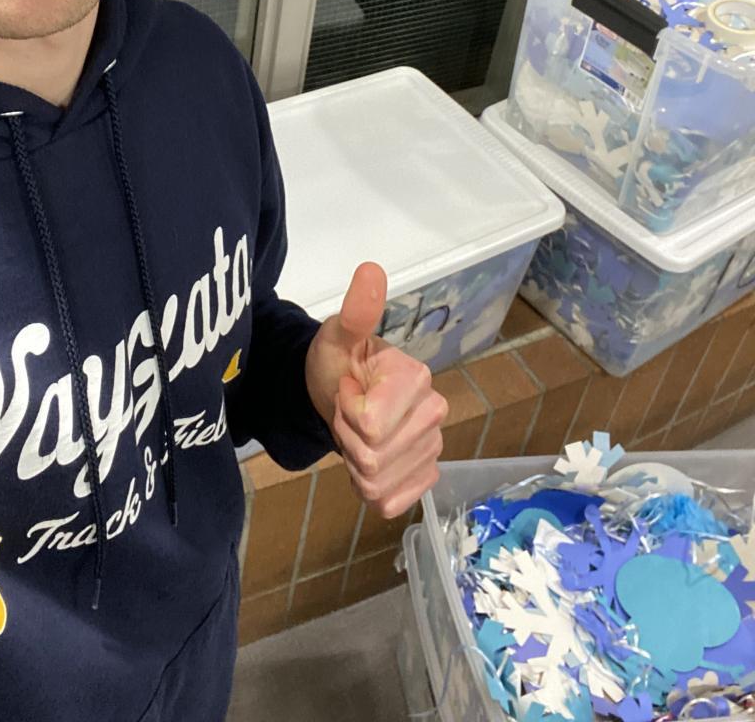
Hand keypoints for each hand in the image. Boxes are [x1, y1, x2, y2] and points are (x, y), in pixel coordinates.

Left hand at [305, 261, 448, 518]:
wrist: (338, 389)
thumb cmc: (338, 361)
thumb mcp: (338, 335)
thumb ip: (356, 311)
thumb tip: (370, 270)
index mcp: (416, 379)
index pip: (370, 425)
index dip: (345, 412)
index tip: (346, 390)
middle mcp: (434, 413)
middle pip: (373, 458)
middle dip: (348, 438)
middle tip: (347, 413)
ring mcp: (432, 448)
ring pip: (378, 483)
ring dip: (354, 463)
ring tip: (356, 433)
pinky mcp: (425, 476)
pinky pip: (391, 502)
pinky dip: (369, 489)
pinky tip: (368, 460)